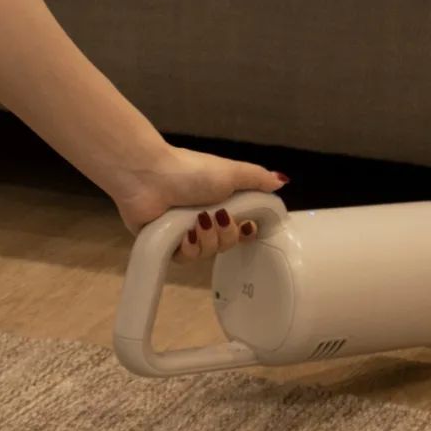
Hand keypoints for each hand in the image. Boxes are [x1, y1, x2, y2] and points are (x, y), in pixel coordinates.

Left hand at [107, 146, 288, 261]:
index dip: (247, 232)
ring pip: (209, 253)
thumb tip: (282, 181)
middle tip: (218, 217)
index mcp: (221, 201)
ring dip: (207, 239)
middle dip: (227, 233)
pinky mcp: (167, 244)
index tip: (249, 228)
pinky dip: (189, 247)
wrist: (148, 178)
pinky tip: (185, 234)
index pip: (242, 226)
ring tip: (197, 222)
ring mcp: (185, 232)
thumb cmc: (190, 171)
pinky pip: (187, 259)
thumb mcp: (232, 172)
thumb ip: (258, 178)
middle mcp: (204, 217)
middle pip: (228, 242)